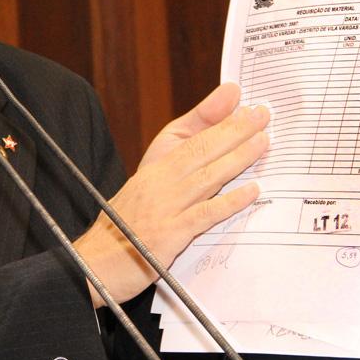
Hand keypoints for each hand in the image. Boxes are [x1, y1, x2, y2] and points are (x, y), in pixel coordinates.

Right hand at [73, 83, 268, 306]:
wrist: (95, 262)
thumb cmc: (125, 223)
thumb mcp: (147, 184)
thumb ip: (177, 160)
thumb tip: (198, 139)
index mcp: (155, 167)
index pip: (191, 136)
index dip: (218, 116)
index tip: (242, 97)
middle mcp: (159, 181)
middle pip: (201, 149)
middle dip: (234, 129)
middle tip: (262, 112)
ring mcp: (164, 207)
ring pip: (206, 176)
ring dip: (238, 158)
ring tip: (264, 142)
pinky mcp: (169, 234)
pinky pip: (204, 214)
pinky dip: (229, 201)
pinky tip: (252, 192)